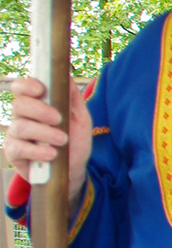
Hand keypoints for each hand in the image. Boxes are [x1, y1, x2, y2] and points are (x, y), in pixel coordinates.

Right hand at [4, 76, 92, 201]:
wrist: (74, 170)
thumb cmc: (75, 141)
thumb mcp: (81, 119)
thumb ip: (73, 98)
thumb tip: (67, 76)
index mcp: (36, 104)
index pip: (21, 88)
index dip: (27, 85)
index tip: (40, 89)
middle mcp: (22, 116)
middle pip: (19, 105)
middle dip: (40, 110)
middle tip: (58, 119)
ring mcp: (15, 134)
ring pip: (20, 126)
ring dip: (44, 132)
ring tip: (62, 140)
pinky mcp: (13, 152)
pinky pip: (18, 147)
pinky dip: (37, 151)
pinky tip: (51, 154)